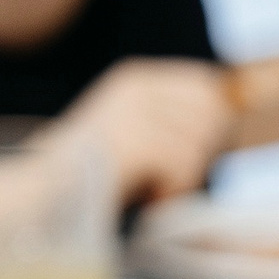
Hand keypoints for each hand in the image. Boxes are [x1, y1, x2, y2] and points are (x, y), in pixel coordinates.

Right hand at [62, 58, 233, 205]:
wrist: (48, 190)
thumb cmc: (99, 171)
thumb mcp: (138, 131)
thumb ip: (176, 119)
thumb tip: (230, 110)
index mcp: (138, 78)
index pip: (206, 84)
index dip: (211, 122)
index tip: (186, 151)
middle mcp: (138, 88)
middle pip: (211, 115)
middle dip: (200, 153)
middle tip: (167, 175)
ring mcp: (136, 113)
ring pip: (200, 146)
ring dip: (183, 178)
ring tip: (152, 189)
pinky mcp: (136, 141)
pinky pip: (185, 167)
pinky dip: (173, 192)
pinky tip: (151, 199)